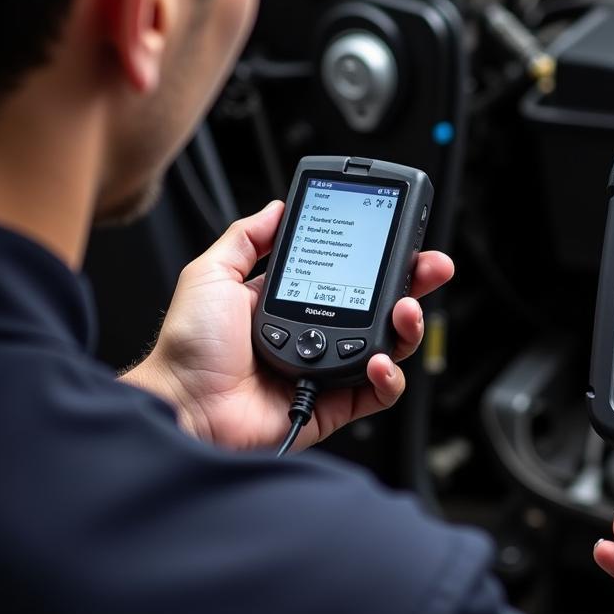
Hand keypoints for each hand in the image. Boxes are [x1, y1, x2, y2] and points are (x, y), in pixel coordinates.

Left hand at [122, 201, 454, 451]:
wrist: (183, 405)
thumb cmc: (188, 348)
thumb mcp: (211, 274)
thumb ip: (247, 237)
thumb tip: (277, 207)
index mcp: (291, 301)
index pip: (349, 274)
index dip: (379, 258)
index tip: (401, 238)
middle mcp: (314, 333)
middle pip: (380, 307)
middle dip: (412, 285)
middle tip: (430, 268)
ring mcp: (326, 369)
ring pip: (387, 347)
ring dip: (406, 326)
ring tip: (404, 310)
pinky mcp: (332, 405)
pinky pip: (377, 394)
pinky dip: (388, 378)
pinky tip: (378, 361)